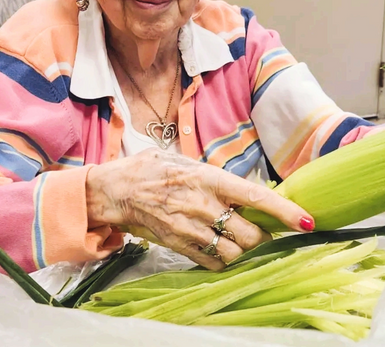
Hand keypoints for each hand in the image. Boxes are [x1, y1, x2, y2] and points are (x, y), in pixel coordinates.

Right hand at [86, 149, 313, 269]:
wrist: (116, 190)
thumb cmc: (152, 169)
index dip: (284, 211)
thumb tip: (241, 188)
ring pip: (235, 253)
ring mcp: (191, 229)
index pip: (255, 197)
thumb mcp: (185, 161)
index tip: (307, 221)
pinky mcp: (180, 247)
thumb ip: (214, 175)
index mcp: (208, 178)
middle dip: (265, 238)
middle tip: (265, 233)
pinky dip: (224, 259)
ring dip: (246, 251)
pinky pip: (213, 262)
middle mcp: (204, 206)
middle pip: (251, 235)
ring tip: (244, 243)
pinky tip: (222, 249)